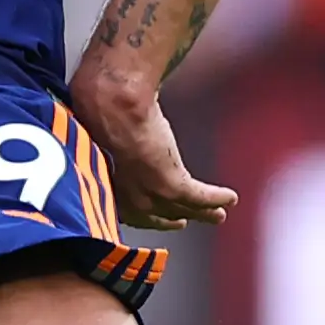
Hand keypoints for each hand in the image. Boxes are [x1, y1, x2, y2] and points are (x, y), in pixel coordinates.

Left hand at [70, 67, 236, 229]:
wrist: (110, 105)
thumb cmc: (94, 112)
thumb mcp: (95, 140)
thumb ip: (103, 150)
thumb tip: (103, 141)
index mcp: (100, 188)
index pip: (123, 209)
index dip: (140, 213)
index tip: (152, 213)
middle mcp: (123, 199)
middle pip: (155, 216)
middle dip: (171, 219)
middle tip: (185, 220)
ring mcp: (148, 194)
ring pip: (182, 208)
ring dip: (203, 212)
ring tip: (218, 213)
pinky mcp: (171, 184)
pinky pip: (199, 197)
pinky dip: (216, 198)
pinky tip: (229, 198)